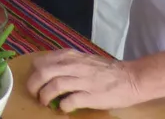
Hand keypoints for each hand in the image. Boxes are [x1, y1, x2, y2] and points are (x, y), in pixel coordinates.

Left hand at [27, 50, 142, 111]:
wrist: (131, 78)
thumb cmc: (106, 70)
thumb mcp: (82, 59)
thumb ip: (66, 62)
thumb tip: (48, 71)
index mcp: (70, 56)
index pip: (41, 61)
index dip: (33, 73)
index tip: (34, 81)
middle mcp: (74, 66)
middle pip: (43, 72)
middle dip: (33, 85)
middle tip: (35, 94)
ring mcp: (82, 80)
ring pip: (54, 85)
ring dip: (45, 96)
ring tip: (45, 102)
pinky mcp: (91, 95)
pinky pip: (70, 100)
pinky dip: (63, 105)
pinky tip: (63, 108)